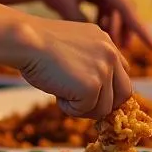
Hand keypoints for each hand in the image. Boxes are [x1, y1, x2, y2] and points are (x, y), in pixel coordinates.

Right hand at [13, 17, 133, 118]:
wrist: (26, 40)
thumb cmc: (38, 44)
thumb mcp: (73, 47)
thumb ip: (89, 62)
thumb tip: (96, 92)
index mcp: (106, 41)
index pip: (122, 73)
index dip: (108, 89)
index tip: (93, 95)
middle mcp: (110, 53)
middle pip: (124, 94)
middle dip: (103, 104)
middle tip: (80, 102)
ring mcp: (104, 69)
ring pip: (105, 108)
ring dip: (83, 107)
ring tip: (62, 91)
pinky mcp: (92, 86)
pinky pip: (86, 111)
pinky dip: (69, 108)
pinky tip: (56, 91)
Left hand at [25, 0, 151, 51]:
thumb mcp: (64, 5)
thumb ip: (82, 21)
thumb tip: (99, 42)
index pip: (125, 7)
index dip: (139, 28)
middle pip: (126, 9)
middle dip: (128, 30)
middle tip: (125, 50)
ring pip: (120, 12)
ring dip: (118, 28)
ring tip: (115, 46)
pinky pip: (111, 11)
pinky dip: (109, 24)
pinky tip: (102, 35)